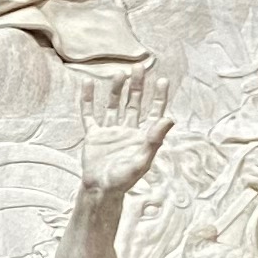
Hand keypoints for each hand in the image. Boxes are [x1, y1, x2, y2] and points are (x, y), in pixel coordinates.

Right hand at [75, 67, 170, 200]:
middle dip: (137, 87)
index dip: (158, 97)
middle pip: (134, 104)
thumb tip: (170, 118)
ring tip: (119, 73)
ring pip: (114, 105)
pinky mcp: (94, 135)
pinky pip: (90, 114)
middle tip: (139, 67)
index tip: (162, 80)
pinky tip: (87, 83)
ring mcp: (110, 132)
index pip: (153, 112)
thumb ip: (155, 139)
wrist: (101, 189)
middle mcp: (127, 131)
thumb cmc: (124, 180)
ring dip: (116, 90)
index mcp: (142, 137)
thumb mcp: (143, 159)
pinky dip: (88, 99)